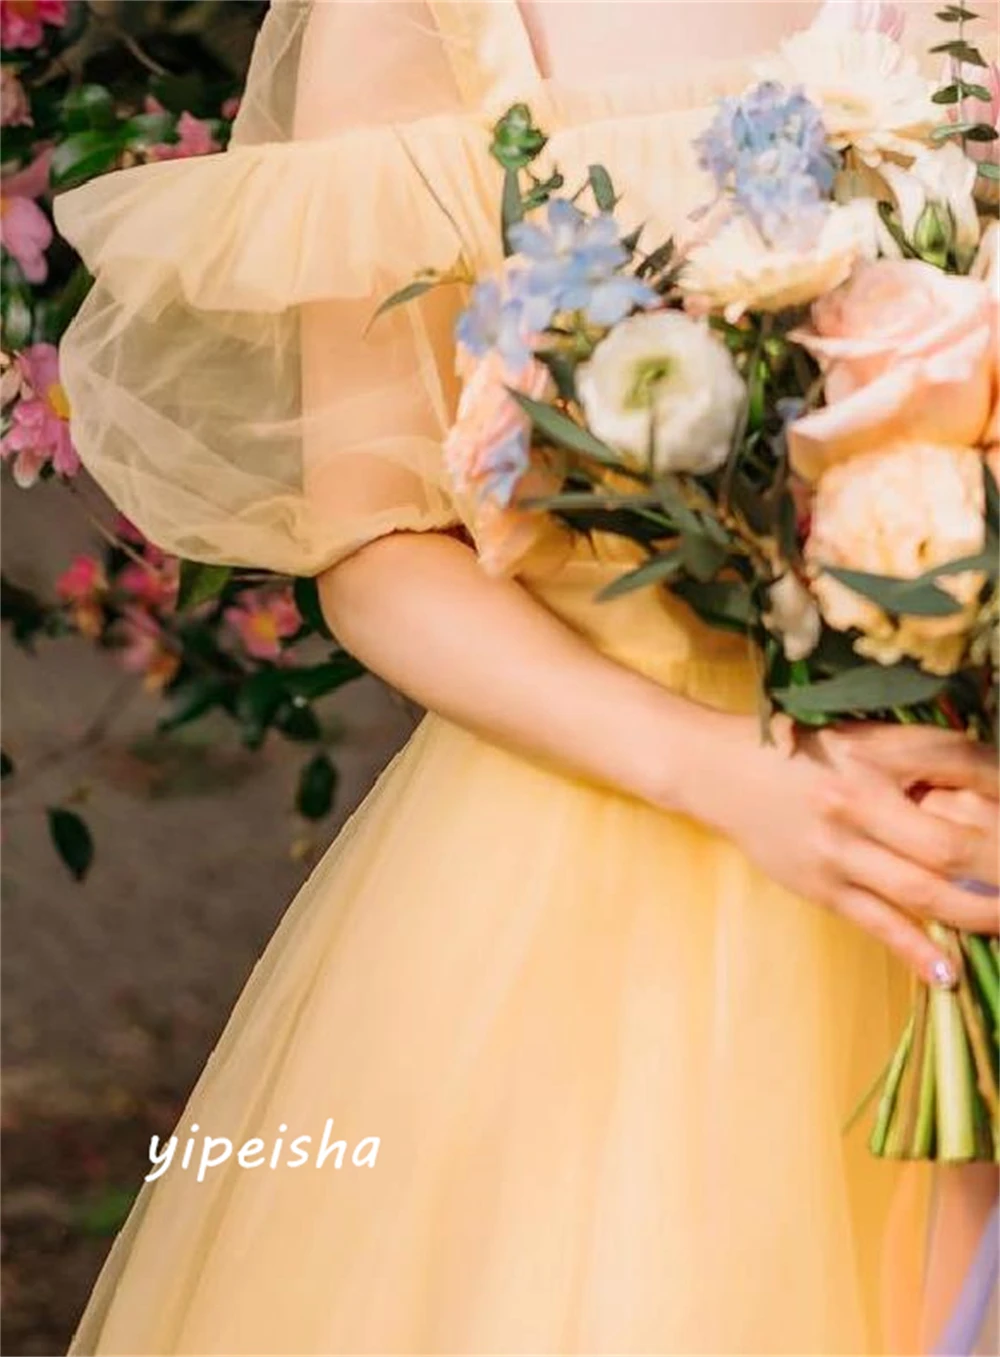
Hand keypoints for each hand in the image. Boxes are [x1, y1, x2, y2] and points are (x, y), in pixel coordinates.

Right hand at [681, 713, 998, 985]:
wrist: (719, 771)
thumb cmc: (799, 749)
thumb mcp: (860, 736)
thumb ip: (918, 755)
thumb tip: (987, 787)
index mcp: (872, 757)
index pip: (956, 773)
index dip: (997, 794)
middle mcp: (855, 804)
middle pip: (947, 847)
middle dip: (996, 868)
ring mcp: (837, 852)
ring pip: (922, 893)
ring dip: (977, 914)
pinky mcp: (821, 886)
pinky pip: (879, 924)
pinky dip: (917, 951)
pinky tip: (949, 975)